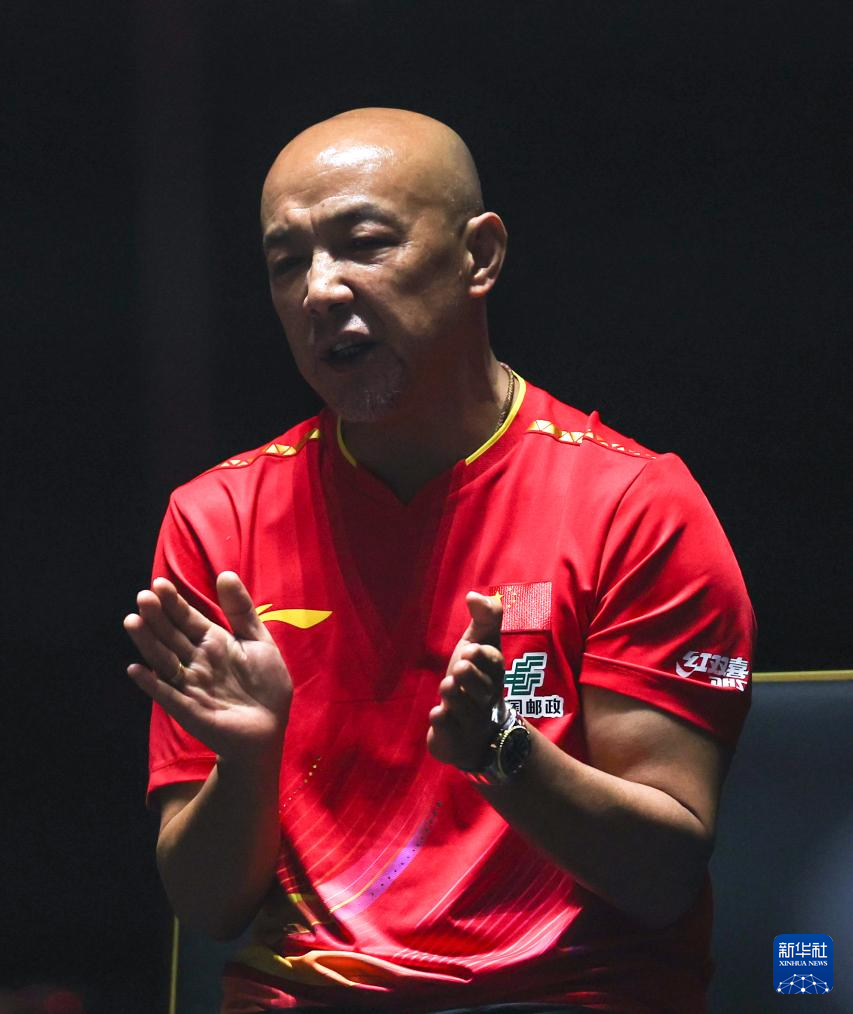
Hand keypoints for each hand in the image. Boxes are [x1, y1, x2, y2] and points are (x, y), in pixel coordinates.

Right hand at [124, 572, 291, 761]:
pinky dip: (151, 683)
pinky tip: (136, 669)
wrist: (270, 726)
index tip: (160, 584)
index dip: (174, 603)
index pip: (188, 618)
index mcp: (213, 642)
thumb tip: (225, 573)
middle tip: (144, 597)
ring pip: (164, 660)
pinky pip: (167, 694)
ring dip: (148, 643)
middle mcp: (197, 661)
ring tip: (133, 621)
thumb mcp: (259, 641)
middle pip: (172, 636)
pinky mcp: (188, 709)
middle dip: (158, 617)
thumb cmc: (266, 684)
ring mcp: (190, 684)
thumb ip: (241, 610)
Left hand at [427, 591, 505, 770]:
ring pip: (460, 705)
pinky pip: (444, 725)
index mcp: (494, 675)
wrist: (473, 733)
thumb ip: (485, 619)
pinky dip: (440, 718)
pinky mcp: (455, 739)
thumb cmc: (475, 680)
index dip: (480, 654)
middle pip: (479, 685)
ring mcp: (472, 722)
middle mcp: (487, 699)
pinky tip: (440, 714)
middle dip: (465, 675)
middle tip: (458, 670)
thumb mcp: (480, 646)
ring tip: (449, 690)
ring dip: (450, 694)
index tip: (468, 651)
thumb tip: (474, 594)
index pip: (493, 661)